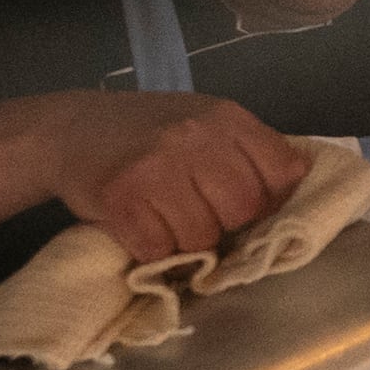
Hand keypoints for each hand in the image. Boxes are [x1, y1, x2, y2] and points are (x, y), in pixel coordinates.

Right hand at [45, 92, 312, 261]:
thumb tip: (301, 186)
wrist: (69, 129)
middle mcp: (195, 138)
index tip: (246, 207)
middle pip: (244, 211)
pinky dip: (153, 252)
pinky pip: (161, 251)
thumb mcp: (205, 122)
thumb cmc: (149, 132)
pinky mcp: (123, 200)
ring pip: (203, 238)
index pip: (283, 174)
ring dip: (186, 242)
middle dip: (226, 224)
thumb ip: (250, 150)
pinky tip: (141, 226)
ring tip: (165, 217)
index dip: (269, 201)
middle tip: (196, 212)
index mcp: (226, 118)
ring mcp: (157, 168)